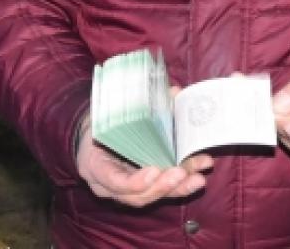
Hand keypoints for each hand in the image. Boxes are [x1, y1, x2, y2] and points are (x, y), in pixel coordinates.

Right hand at [74, 101, 211, 207]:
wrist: (92, 135)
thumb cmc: (101, 122)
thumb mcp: (108, 113)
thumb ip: (138, 105)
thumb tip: (175, 92)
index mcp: (94, 165)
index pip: (111, 179)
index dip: (133, 181)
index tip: (154, 171)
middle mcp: (108, 185)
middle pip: (135, 195)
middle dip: (162, 186)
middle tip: (181, 173)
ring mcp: (124, 191)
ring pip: (151, 196)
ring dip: (177, 189)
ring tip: (197, 178)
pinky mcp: (141, 189)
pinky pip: (159, 192)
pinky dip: (179, 186)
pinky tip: (196, 177)